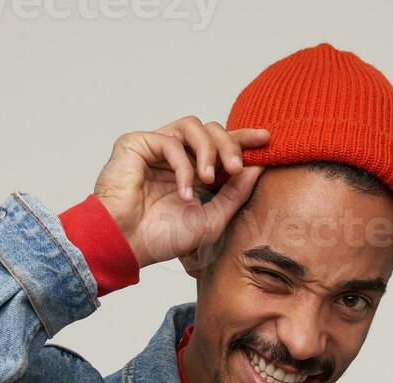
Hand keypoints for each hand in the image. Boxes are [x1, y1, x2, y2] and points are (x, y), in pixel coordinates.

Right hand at [93, 117, 267, 269]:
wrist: (126, 245)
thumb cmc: (162, 238)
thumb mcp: (212, 219)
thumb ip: (235, 193)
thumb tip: (259, 166)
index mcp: (193, 171)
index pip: (221, 145)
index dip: (243, 139)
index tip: (266, 140)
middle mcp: (175, 156)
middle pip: (211, 130)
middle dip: (230, 145)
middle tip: (236, 168)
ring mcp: (155, 148)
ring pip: (193, 125)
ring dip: (209, 149)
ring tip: (211, 177)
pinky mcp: (136, 143)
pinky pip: (170, 140)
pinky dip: (183, 165)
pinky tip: (184, 190)